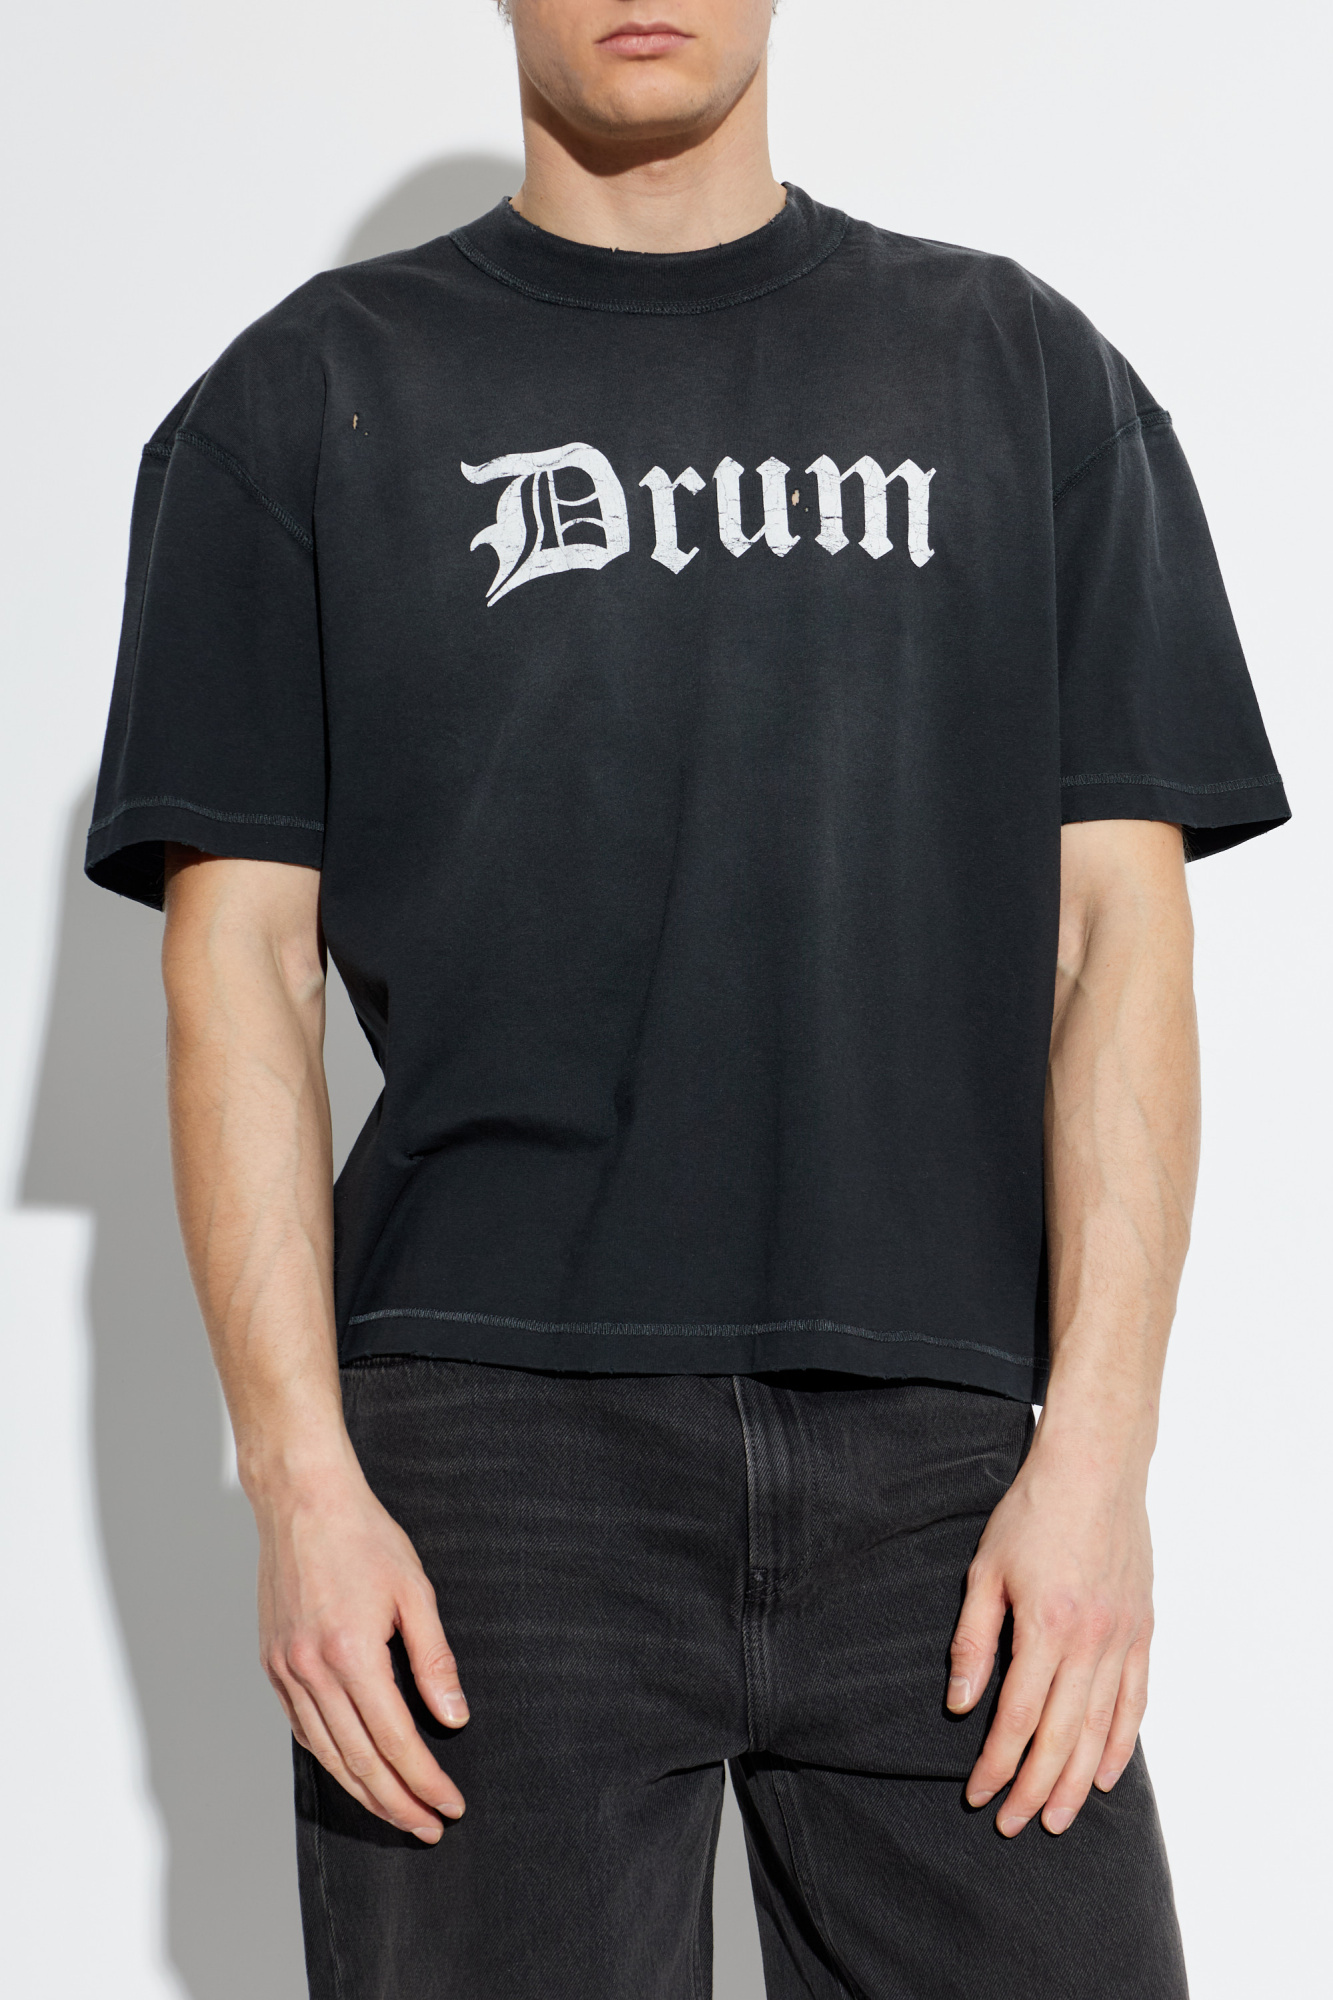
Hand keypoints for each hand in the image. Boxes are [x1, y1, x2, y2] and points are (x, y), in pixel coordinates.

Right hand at [257, 1458, 467, 1842]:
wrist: (302, 1499)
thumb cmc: (363, 1536)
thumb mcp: (415, 1591)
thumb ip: (434, 1661)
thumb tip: (454, 1718)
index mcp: (351, 1653)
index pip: (394, 1741)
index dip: (424, 1780)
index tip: (450, 1804)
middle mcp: (312, 1670)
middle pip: (358, 1761)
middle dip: (397, 1802)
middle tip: (429, 1826)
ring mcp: (286, 1669)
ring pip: (326, 1754)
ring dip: (363, 1791)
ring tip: (396, 1812)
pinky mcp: (273, 1663)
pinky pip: (302, 1728)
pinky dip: (330, 1758)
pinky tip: (353, 1770)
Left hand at [947, 1422, 1153, 1835]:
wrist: (1094, 1469)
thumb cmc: (1031, 1513)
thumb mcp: (985, 1571)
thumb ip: (973, 1642)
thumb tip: (961, 1705)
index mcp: (1046, 1627)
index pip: (1018, 1718)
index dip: (996, 1763)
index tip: (977, 1795)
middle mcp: (1090, 1642)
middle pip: (1061, 1736)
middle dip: (1033, 1788)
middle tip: (1014, 1825)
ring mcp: (1122, 1639)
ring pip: (1100, 1728)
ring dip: (1076, 1780)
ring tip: (1056, 1818)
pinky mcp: (1142, 1630)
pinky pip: (1135, 1700)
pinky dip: (1121, 1742)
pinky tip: (1104, 1773)